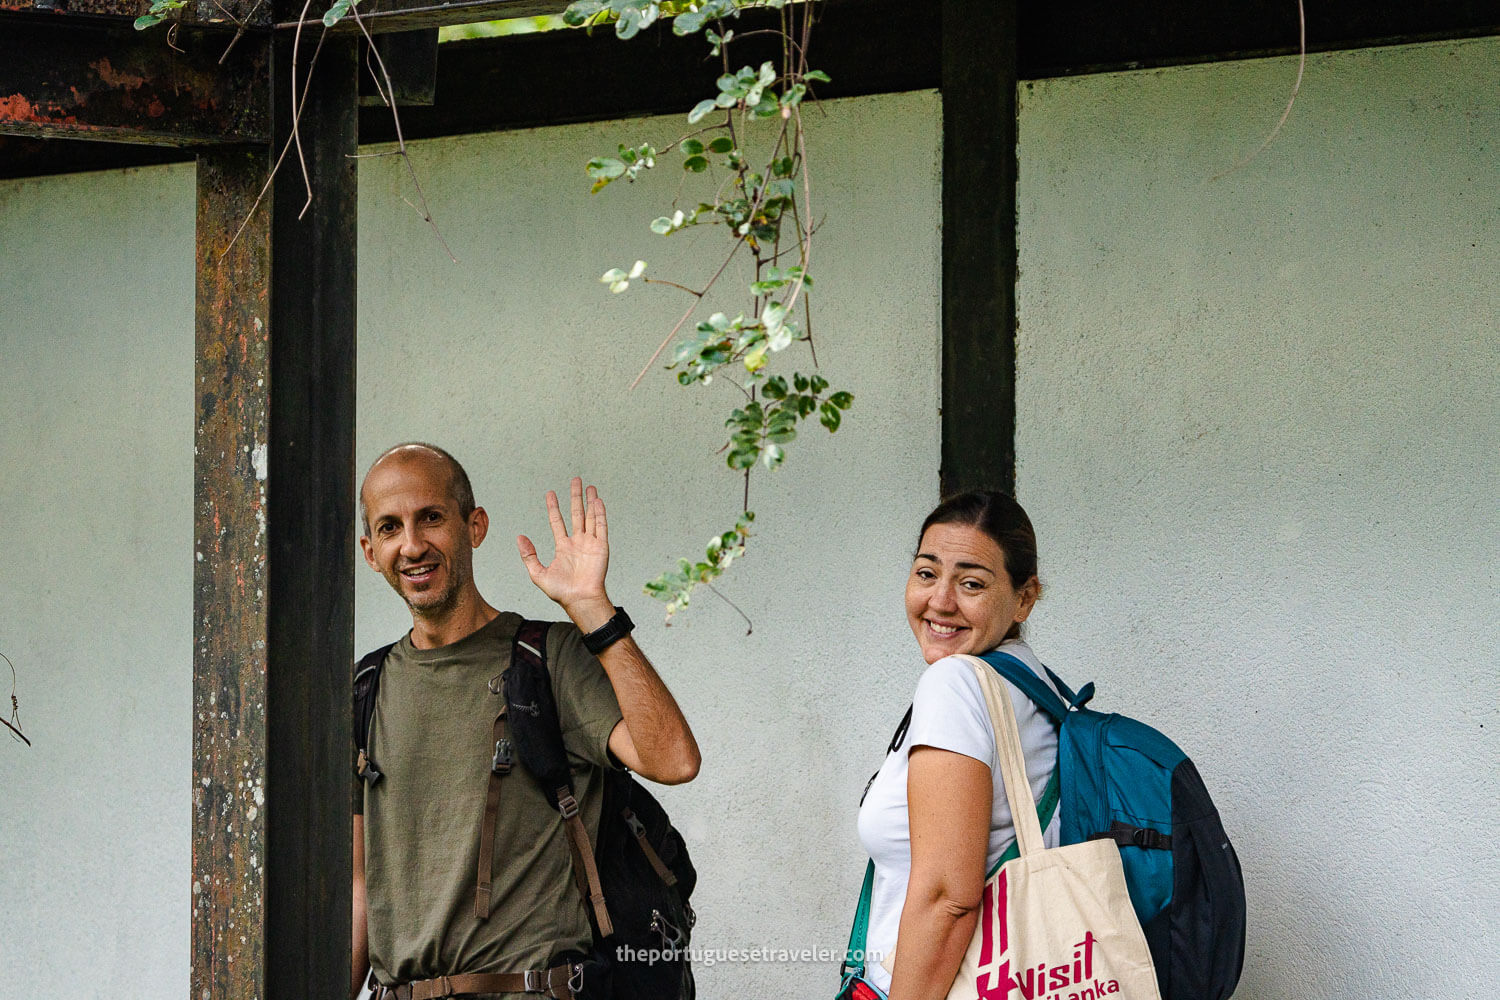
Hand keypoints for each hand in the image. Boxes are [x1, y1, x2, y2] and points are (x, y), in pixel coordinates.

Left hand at [517, 478, 612, 622]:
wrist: (580, 599)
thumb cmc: (561, 591)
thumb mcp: (538, 574)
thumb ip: (528, 555)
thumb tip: (520, 537)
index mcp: (563, 547)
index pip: (557, 522)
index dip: (553, 508)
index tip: (550, 494)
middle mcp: (577, 542)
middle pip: (576, 514)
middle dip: (575, 497)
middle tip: (575, 481)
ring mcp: (590, 543)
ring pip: (590, 517)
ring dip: (589, 501)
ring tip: (589, 487)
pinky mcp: (601, 547)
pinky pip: (601, 526)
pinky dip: (599, 513)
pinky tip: (597, 501)